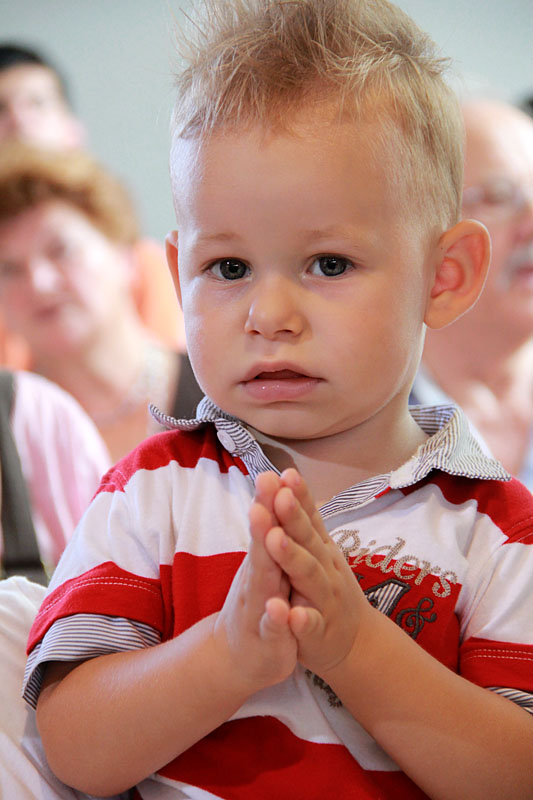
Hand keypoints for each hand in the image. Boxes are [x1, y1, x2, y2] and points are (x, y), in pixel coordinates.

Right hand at [213, 471, 296, 692]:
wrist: (239, 657)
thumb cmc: (259, 602)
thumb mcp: (264, 565)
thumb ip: (267, 532)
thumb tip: (273, 489)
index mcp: (262, 561)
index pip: (266, 525)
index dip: (270, 500)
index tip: (273, 471)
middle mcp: (256, 580)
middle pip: (261, 545)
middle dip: (264, 517)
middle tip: (266, 485)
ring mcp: (258, 609)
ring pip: (263, 582)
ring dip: (267, 559)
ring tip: (271, 535)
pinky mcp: (267, 639)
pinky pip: (272, 628)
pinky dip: (275, 619)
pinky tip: (278, 609)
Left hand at [265, 469, 368, 676]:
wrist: (356, 642)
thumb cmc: (328, 588)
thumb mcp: (319, 550)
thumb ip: (304, 517)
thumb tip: (288, 473)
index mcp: (320, 548)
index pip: (308, 517)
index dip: (298, 496)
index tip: (285, 473)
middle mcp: (326, 569)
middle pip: (307, 540)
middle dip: (293, 518)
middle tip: (279, 496)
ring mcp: (324, 600)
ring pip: (308, 577)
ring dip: (292, 557)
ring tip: (275, 540)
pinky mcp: (319, 633)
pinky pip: (310, 625)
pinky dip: (302, 620)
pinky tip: (291, 615)